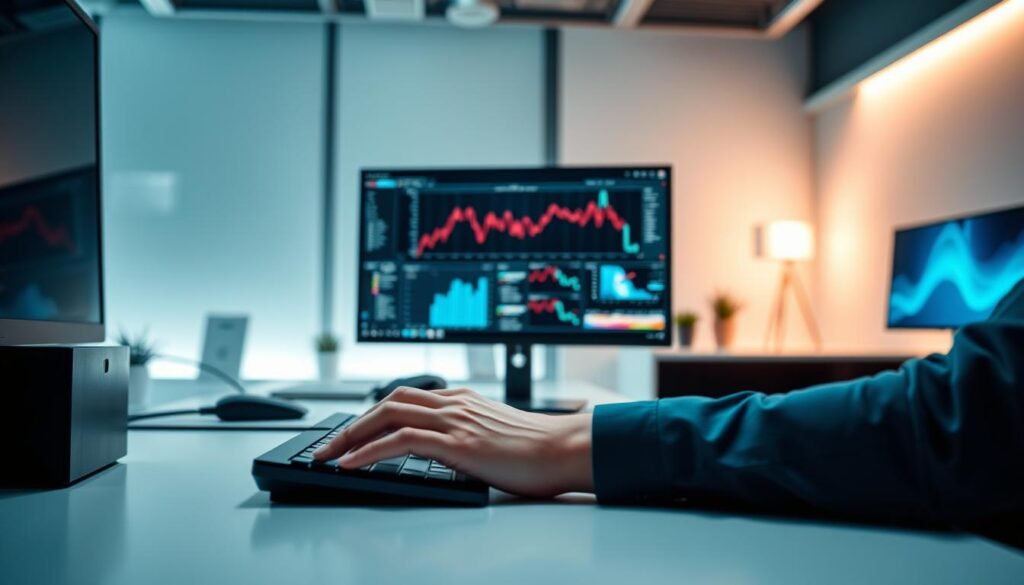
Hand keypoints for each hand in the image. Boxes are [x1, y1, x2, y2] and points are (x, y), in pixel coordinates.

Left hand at [313, 387, 592, 497]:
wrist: (565, 449)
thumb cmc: (538, 449)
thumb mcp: (495, 434)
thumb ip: (468, 433)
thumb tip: (446, 450)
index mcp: (462, 399)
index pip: (405, 398)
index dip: (372, 415)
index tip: (350, 433)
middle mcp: (453, 403)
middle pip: (388, 401)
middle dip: (352, 423)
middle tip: (327, 445)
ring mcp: (454, 420)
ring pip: (387, 415)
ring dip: (350, 435)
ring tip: (328, 455)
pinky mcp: (456, 442)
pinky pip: (399, 440)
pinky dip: (369, 450)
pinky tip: (351, 463)